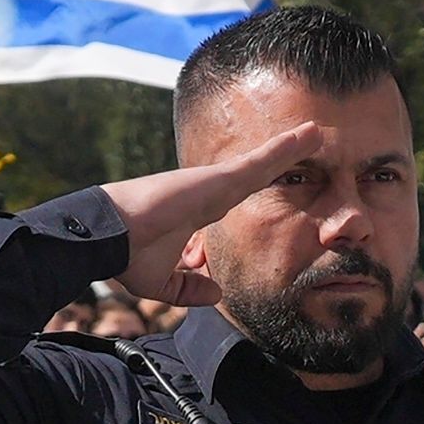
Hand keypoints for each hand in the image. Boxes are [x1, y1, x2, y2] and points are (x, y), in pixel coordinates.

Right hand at [99, 121, 323, 309]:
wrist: (107, 238)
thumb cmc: (126, 255)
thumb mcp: (163, 282)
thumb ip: (189, 287)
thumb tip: (217, 292)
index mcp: (197, 213)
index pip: (234, 198)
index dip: (253, 190)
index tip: (275, 182)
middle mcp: (209, 193)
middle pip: (254, 174)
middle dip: (279, 160)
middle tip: (306, 143)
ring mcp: (214, 184)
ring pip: (263, 163)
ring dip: (290, 147)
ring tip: (316, 131)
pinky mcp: (218, 179)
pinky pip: (262, 161)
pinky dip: (286, 148)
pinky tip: (309, 135)